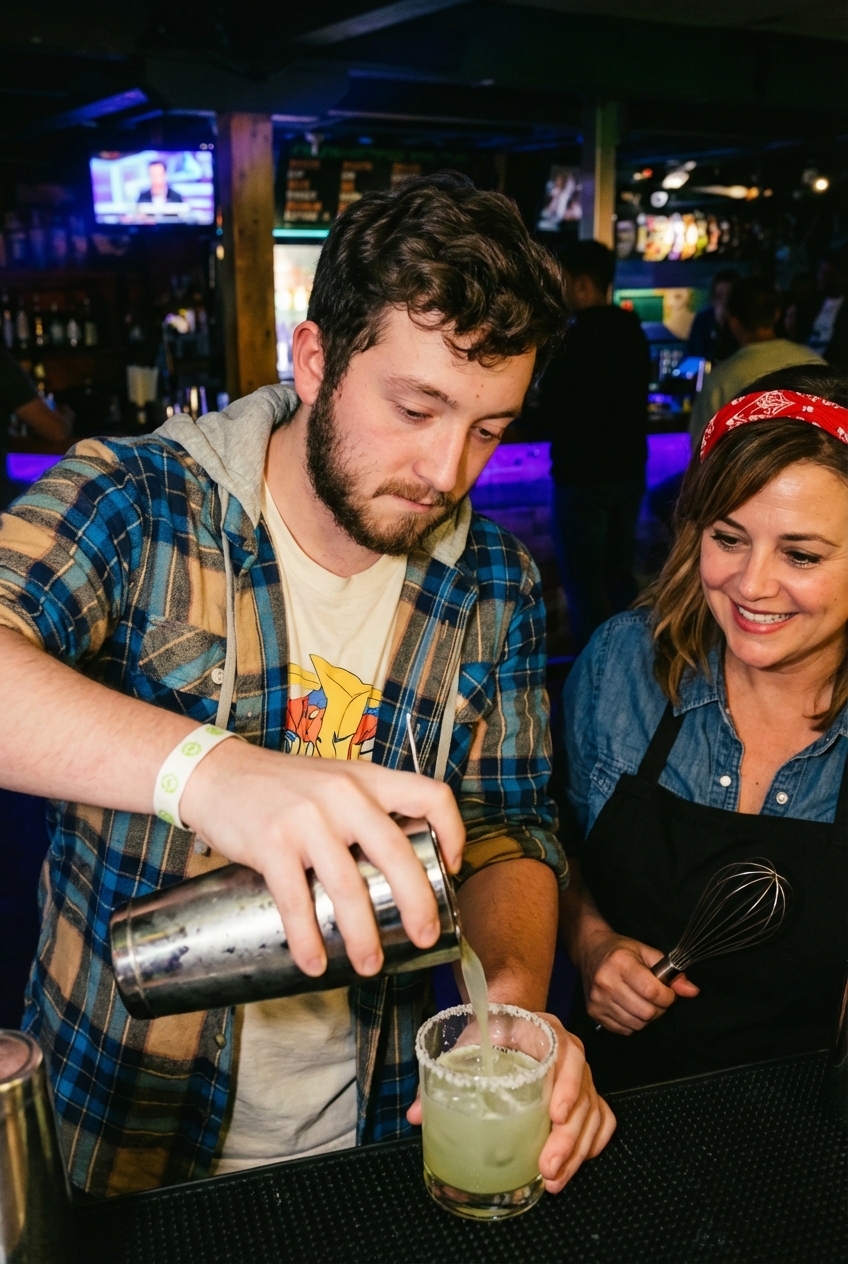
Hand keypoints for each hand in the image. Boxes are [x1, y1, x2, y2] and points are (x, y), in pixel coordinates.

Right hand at [181, 740, 464, 978]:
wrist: (217, 773)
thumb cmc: (281, 787)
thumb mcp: (335, 781)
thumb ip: (365, 811)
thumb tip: (398, 869)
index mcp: (367, 779)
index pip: (430, 795)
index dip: (453, 833)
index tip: (453, 869)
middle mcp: (344, 795)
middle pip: (397, 854)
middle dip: (418, 904)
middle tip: (424, 936)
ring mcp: (307, 819)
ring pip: (349, 886)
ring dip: (363, 935)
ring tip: (369, 964)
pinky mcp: (271, 842)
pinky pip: (296, 901)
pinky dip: (308, 939)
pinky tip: (314, 962)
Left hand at [405, 1015, 615, 1193]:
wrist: (509, 1018)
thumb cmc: (490, 1031)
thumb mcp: (468, 1042)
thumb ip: (443, 1075)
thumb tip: (415, 1115)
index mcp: (546, 1032)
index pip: (568, 1056)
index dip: (567, 1086)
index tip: (555, 1114)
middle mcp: (570, 1054)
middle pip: (584, 1095)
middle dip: (568, 1137)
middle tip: (548, 1165)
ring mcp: (581, 1076)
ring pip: (593, 1114)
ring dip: (577, 1150)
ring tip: (553, 1178)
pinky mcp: (584, 1096)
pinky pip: (601, 1120)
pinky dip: (593, 1143)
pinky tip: (575, 1164)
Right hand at [581, 931, 698, 1034]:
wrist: (590, 951)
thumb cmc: (621, 951)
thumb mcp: (647, 952)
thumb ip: (671, 972)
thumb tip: (692, 991)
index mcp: (620, 963)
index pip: (652, 992)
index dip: (667, 996)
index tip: (667, 992)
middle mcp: (606, 983)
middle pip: (646, 1012)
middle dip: (659, 1008)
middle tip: (655, 997)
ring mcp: (598, 1000)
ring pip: (637, 1024)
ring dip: (646, 1017)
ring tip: (642, 1001)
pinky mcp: (593, 1013)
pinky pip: (624, 1030)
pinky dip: (632, 1022)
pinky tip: (629, 1006)